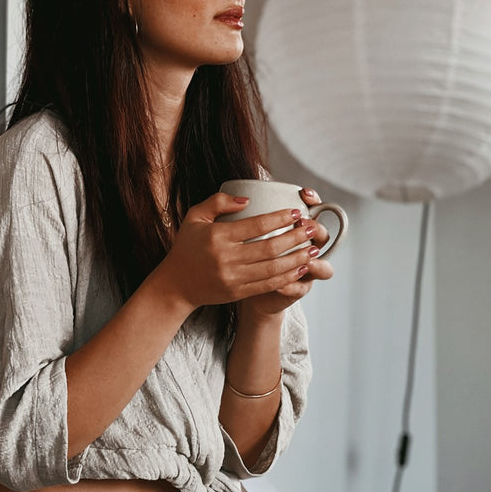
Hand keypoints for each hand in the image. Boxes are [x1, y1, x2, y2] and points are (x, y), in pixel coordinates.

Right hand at [156, 191, 326, 311]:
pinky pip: (268, 285)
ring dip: (297, 259)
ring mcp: (233, 278)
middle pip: (270, 248)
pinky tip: (300, 268)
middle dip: (296, 238)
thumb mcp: (195, 217)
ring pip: (273, 268)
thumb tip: (247, 198)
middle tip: (312, 229)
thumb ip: (218, 202)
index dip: (280, 218)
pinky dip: (287, 277)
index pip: (256, 225)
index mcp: (218, 236)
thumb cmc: (187, 247)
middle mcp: (226, 258)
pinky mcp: (237, 292)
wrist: (176, 284)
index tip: (296, 212)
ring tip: (313, 249)